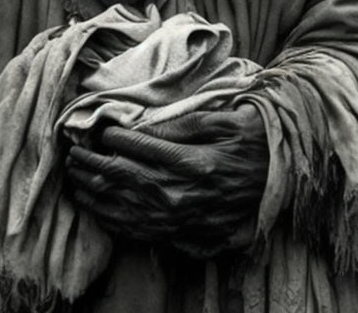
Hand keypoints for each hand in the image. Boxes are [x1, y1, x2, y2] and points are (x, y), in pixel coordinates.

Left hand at [65, 106, 268, 255]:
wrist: (285, 182)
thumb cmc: (254, 143)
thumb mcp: (224, 121)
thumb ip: (181, 124)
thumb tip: (142, 128)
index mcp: (192, 162)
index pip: (138, 149)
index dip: (112, 139)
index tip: (96, 131)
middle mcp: (183, 195)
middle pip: (124, 180)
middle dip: (92, 166)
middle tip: (72, 155)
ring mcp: (183, 220)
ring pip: (125, 209)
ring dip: (95, 195)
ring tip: (75, 181)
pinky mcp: (187, 236)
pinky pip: (141, 232)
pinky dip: (114, 222)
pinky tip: (99, 212)